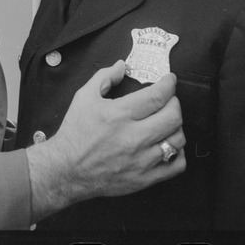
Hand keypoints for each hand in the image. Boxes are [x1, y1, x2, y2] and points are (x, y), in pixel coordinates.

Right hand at [26, 60, 185, 220]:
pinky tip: (167, 146)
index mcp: (119, 115)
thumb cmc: (75, 134)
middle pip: (173, 117)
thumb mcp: (84, 97)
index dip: (169, 84)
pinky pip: (176, 166)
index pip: (157, 96)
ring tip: (166, 123)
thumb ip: (104, 77)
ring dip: (176, 127)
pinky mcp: (144, 179)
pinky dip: (178, 154)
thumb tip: (121, 65)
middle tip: (169, 101)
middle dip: (175, 103)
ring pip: (178, 140)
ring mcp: (141, 160)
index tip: (170, 81)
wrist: (66, 170)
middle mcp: (133, 138)